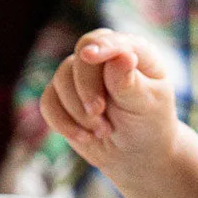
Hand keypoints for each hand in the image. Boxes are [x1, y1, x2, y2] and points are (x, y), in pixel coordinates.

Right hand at [39, 29, 178, 182]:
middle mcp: (104, 57)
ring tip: (103, 131)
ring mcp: (81, 74)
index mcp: (132, 51)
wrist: (136, 156)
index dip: (99, 46)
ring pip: (61, 80)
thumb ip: (130, 82)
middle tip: (98, 112)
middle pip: (80, 59)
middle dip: (86, 88)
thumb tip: (123, 56)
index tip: (89, 56)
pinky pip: (49, 102)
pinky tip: (85, 137)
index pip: (109, 40)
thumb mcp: (145, 106)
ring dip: (79, 112)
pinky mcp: (63, 96)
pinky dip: (63, 123)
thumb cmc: (148, 127)